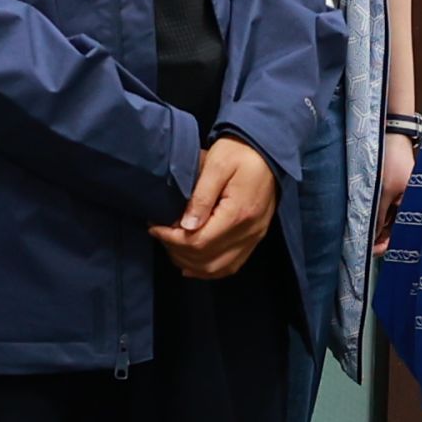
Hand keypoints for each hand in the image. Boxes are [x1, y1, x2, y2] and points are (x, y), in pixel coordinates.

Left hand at [156, 135, 279, 279]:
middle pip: (206, 259)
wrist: (266, 151)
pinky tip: (192, 264)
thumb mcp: (216, 164)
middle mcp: (249, 231)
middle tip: (161, 235)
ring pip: (218, 268)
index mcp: (238, 213)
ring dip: (191, 263)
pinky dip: (209, 269)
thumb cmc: (238, 153)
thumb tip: (186, 225)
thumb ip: (201, 196)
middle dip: (177, 251)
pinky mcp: (255, 238)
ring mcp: (254, 237)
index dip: (172, 240)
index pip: (199, 242)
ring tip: (172, 248)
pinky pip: (231, 265)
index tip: (155, 228)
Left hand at [375, 126, 413, 255]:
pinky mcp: (394, 188)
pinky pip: (386, 206)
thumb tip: (374, 237)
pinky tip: (366, 216)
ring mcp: (402, 195)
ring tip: (362, 231)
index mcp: (414, 204)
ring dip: (377, 224)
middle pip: (395, 227)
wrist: (391, 133)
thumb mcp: (384, 191)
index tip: (371, 250)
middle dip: (380, 236)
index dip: (386, 243)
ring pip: (389, 217)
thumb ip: (379, 215)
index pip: (401, 232)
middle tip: (363, 244)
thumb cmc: (393, 160)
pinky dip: (377, 212)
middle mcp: (409, 202)